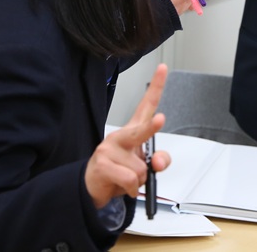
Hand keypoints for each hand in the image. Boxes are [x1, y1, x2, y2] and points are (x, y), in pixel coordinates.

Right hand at [84, 64, 171, 208]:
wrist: (94, 188)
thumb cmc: (120, 171)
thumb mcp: (144, 167)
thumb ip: (159, 162)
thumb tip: (158, 162)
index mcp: (133, 131)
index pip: (147, 105)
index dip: (156, 86)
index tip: (163, 68)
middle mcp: (121, 135)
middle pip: (141, 130)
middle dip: (151, 127)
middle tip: (161, 119)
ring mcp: (109, 149)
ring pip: (140, 169)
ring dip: (139, 180)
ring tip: (127, 180)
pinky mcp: (102, 164)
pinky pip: (130, 180)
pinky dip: (132, 189)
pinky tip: (122, 187)